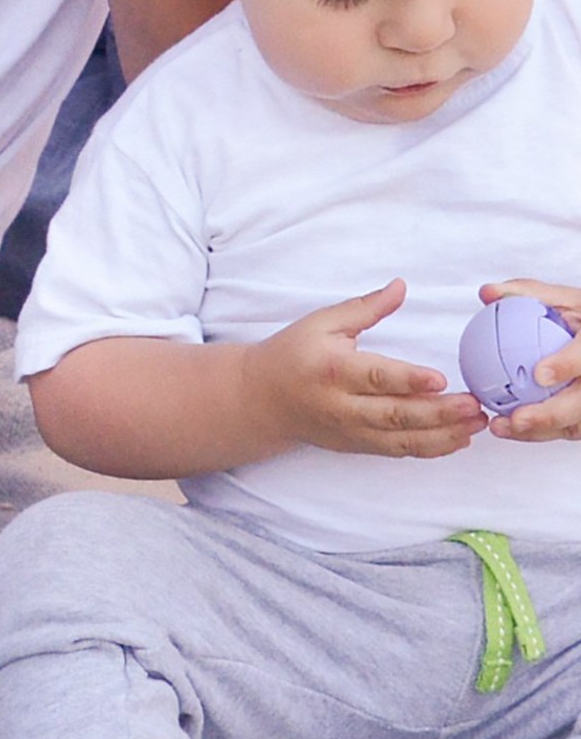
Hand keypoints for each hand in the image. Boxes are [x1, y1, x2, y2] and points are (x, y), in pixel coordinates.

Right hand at [249, 281, 483, 459]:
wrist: (261, 398)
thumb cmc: (292, 354)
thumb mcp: (321, 323)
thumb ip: (365, 308)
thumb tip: (401, 287)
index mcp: (333, 370)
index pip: (376, 376)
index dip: (409, 379)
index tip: (441, 378)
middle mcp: (342, 405)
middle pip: (396, 414)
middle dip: (439, 412)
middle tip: (474, 406)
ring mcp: (351, 430)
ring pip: (402, 439)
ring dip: (444, 435)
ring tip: (477, 423)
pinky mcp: (358, 445)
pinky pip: (399, 451)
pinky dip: (431, 449)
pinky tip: (458, 439)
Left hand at [476, 279, 580, 440]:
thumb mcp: (568, 301)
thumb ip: (529, 294)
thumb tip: (489, 292)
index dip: (568, 365)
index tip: (540, 374)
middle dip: (551, 415)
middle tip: (517, 418)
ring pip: (575, 424)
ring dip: (540, 430)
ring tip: (504, 427)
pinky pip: (568, 429)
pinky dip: (540, 432)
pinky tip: (509, 428)